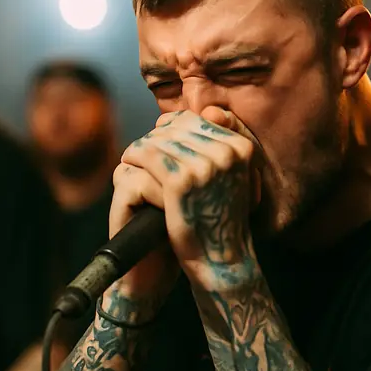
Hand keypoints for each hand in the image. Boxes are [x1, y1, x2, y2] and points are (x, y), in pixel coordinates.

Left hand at [110, 107, 257, 296]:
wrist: (221, 260)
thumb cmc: (222, 217)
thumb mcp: (234, 176)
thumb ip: (222, 142)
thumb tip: (205, 111)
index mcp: (242, 148)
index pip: (199, 119)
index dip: (176, 126)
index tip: (162, 137)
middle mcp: (226, 152)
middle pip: (179, 126)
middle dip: (159, 135)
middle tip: (145, 149)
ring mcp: (203, 166)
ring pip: (160, 138)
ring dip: (144, 145)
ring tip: (134, 156)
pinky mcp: (179, 181)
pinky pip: (147, 154)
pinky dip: (134, 155)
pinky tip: (128, 162)